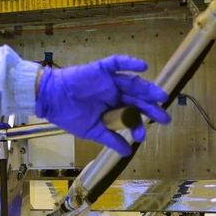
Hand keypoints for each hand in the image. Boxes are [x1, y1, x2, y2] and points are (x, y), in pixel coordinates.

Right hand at [35, 55, 169, 155]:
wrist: (50, 100)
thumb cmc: (69, 115)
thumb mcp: (92, 131)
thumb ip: (110, 139)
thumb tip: (127, 153)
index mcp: (113, 108)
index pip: (132, 115)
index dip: (138, 125)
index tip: (142, 135)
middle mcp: (114, 93)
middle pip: (137, 99)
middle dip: (151, 108)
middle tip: (164, 118)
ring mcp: (109, 80)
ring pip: (132, 82)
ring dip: (147, 88)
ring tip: (160, 96)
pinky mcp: (100, 69)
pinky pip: (116, 63)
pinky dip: (129, 63)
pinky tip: (143, 67)